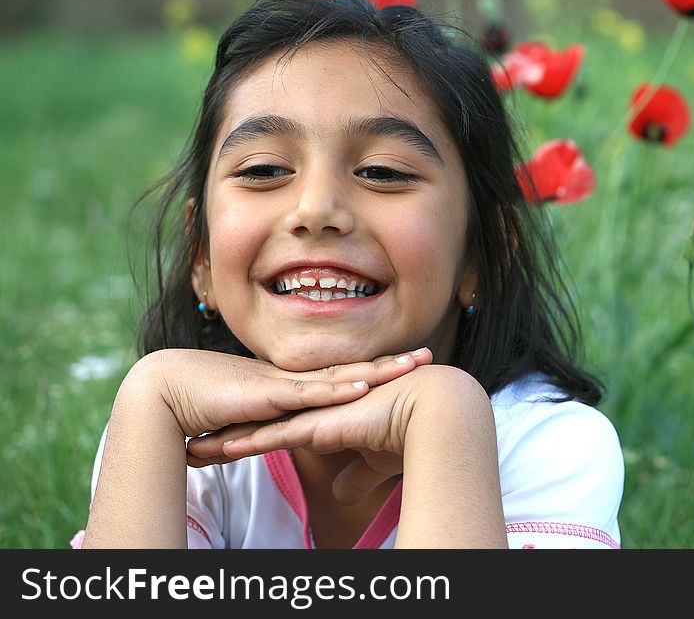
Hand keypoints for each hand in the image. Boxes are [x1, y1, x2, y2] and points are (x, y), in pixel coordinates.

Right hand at [131, 346, 432, 446]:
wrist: (168, 391)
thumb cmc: (208, 406)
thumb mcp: (255, 420)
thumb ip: (277, 426)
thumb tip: (297, 435)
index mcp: (297, 385)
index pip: (347, 376)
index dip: (379, 370)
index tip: (410, 366)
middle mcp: (297, 380)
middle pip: (354, 369)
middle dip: (392, 363)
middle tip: (429, 355)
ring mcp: (285, 384)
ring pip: (341, 376)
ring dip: (378, 370)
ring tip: (412, 364)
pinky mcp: (267, 396)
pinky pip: (309, 394)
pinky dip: (338, 389)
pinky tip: (364, 385)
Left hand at [186, 361, 464, 505]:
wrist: (432, 411)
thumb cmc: (410, 434)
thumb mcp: (374, 465)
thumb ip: (355, 476)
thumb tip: (341, 494)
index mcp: (326, 420)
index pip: (281, 429)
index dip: (253, 437)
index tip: (225, 445)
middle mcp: (314, 414)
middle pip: (260, 426)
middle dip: (226, 436)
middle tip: (196, 444)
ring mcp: (314, 417)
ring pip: (259, 430)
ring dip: (225, 442)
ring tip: (195, 450)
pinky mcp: (320, 425)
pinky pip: (276, 436)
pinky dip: (248, 444)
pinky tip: (222, 448)